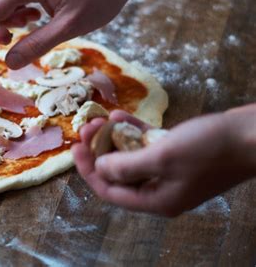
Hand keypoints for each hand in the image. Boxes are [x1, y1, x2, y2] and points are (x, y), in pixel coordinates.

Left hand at [72, 107, 255, 216]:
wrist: (253, 135)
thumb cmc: (210, 148)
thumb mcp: (162, 156)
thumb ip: (126, 166)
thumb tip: (100, 169)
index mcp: (157, 200)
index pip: (110, 191)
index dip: (89, 170)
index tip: (76, 147)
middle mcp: (161, 190)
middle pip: (119, 173)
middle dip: (100, 150)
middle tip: (89, 126)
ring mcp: (170, 172)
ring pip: (131, 157)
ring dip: (114, 138)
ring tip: (101, 119)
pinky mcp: (178, 155)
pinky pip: (147, 146)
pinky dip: (133, 131)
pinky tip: (121, 115)